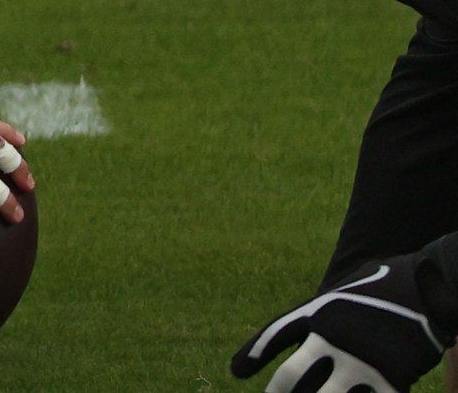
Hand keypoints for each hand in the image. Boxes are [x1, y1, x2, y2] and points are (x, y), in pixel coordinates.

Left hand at [235, 261, 448, 391]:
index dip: (254, 354)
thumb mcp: (343, 292)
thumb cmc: (384, 286)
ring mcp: (360, 360)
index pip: (276, 333)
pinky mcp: (390, 377)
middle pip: (293, 376)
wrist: (427, 287)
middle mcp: (332, 338)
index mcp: (318, 311)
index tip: (236, 372)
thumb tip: (303, 337)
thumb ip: (321, 314)